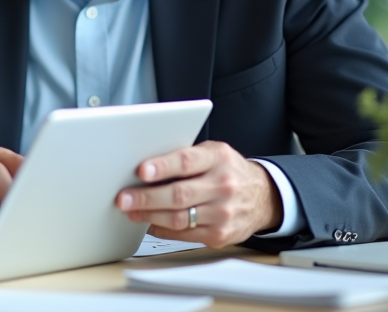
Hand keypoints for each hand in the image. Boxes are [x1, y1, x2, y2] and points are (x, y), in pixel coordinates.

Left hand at [115, 140, 283, 247]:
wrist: (263, 196)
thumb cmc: (228, 170)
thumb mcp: (213, 153)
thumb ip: (185, 156)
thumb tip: (146, 167)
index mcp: (218, 159)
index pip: (186, 162)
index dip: (162, 167)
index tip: (141, 171)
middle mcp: (223, 186)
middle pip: (179, 194)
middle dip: (146, 197)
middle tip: (124, 198)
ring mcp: (223, 213)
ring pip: (179, 218)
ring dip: (149, 216)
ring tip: (131, 211)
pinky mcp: (220, 235)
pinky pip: (185, 234)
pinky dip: (162, 230)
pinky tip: (150, 223)